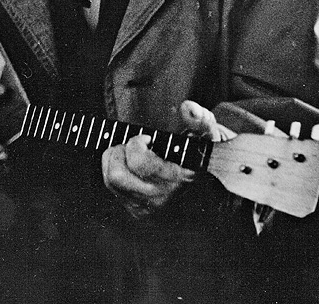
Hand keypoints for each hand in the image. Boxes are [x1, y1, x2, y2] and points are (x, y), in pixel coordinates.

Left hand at [101, 100, 229, 217]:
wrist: (207, 189)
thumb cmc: (201, 156)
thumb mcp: (207, 135)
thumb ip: (200, 119)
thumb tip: (188, 108)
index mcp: (176, 178)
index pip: (139, 163)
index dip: (136, 144)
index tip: (146, 139)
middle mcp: (158, 197)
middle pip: (117, 175)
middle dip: (119, 152)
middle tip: (132, 145)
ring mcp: (146, 206)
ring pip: (111, 180)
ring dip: (114, 160)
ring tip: (128, 153)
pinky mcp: (137, 210)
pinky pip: (111, 188)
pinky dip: (113, 170)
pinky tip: (128, 165)